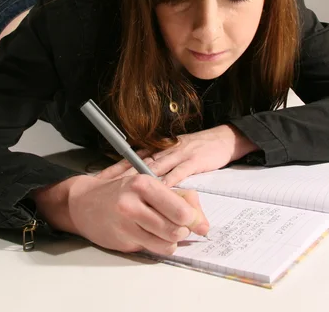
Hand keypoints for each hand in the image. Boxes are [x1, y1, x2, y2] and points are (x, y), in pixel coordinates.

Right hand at [34, 175, 209, 254]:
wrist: (83, 203)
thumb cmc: (120, 191)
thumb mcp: (148, 184)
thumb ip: (179, 198)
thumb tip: (202, 222)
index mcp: (143, 184)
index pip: (181, 209)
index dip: (194, 218)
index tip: (195, 221)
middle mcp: (133, 204)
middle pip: (176, 229)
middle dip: (183, 230)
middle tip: (180, 225)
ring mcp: (126, 225)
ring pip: (167, 243)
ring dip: (172, 240)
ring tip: (166, 230)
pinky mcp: (123, 241)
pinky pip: (153, 249)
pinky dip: (159, 245)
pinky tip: (152, 235)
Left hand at [97, 125, 257, 186]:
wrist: (226, 138)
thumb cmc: (202, 148)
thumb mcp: (179, 153)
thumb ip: (164, 164)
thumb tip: (148, 179)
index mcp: (162, 148)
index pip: (136, 156)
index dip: (119, 166)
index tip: (103, 175)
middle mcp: (167, 149)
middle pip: (140, 162)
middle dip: (122, 173)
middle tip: (106, 183)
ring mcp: (180, 154)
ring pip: (156, 166)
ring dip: (141, 178)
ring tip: (126, 189)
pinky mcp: (194, 161)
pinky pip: (178, 172)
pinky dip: (168, 181)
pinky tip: (159, 190)